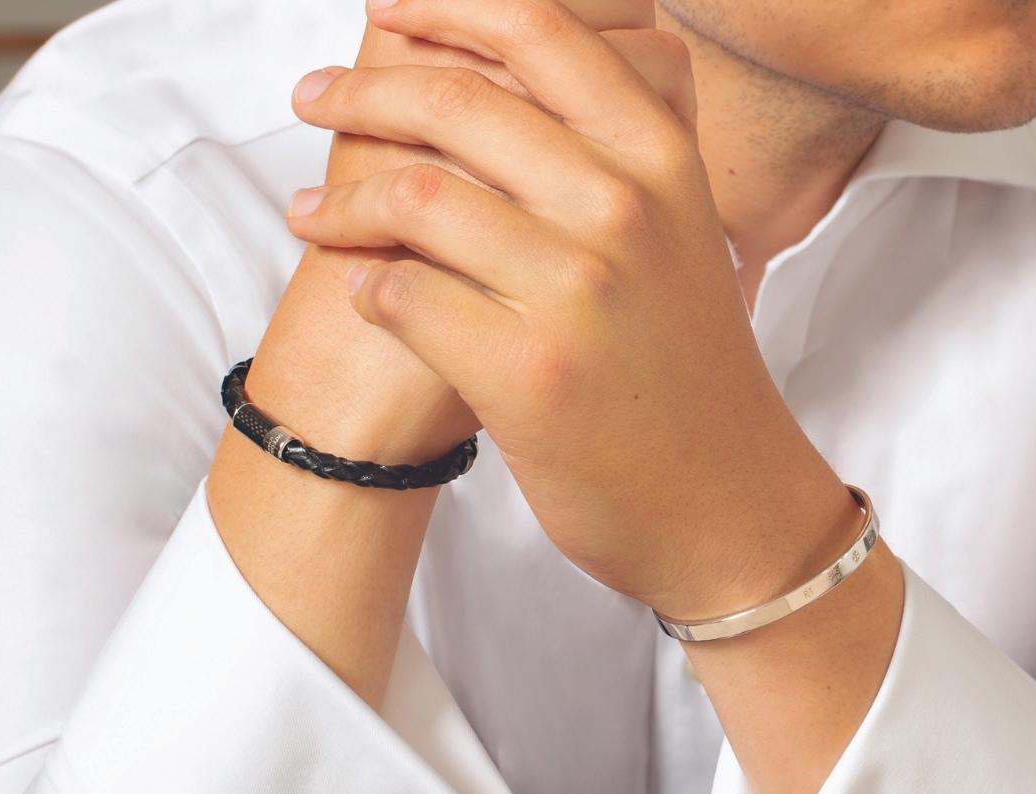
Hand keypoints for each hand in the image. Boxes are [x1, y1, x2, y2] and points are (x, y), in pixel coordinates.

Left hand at [261, 0, 682, 464]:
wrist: (725, 503)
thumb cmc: (686, 375)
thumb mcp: (684, 239)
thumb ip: (618, 160)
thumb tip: (514, 83)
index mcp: (662, 156)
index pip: (539, 30)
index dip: (445, 5)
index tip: (387, 9)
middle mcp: (622, 207)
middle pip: (456, 103)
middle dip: (361, 93)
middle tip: (315, 100)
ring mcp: (575, 290)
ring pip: (414, 196)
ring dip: (341, 201)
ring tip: (311, 213)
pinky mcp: (526, 373)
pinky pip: (403, 295)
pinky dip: (368, 289)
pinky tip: (369, 294)